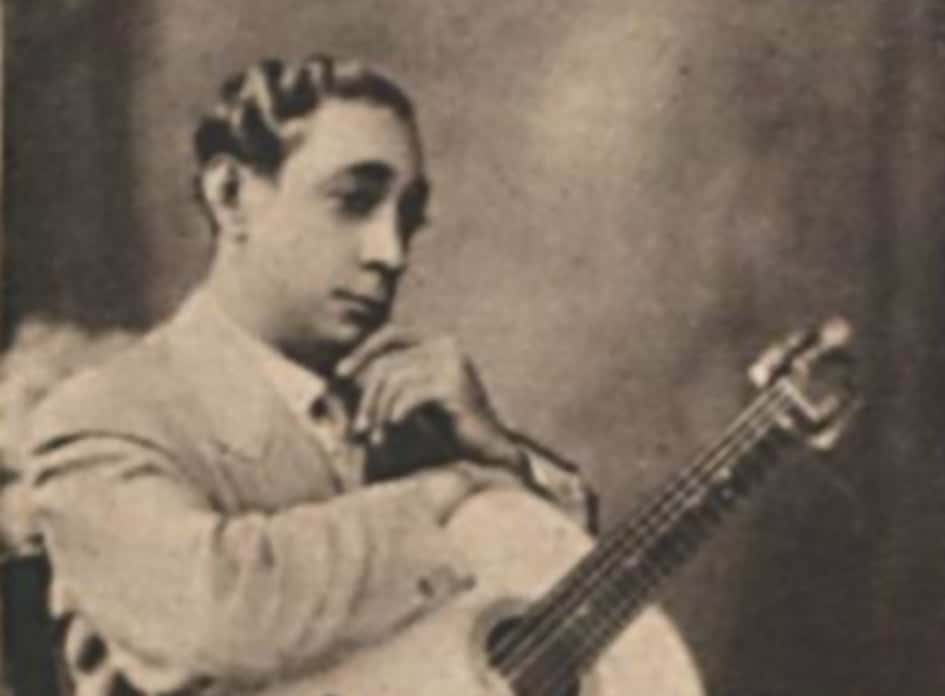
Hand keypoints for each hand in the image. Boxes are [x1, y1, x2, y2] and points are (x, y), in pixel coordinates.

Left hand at [335, 326, 523, 469]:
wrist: (487, 450)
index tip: (339, 374)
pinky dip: (395, 414)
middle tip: (358, 429)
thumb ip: (391, 379)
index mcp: (438, 342)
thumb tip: (341, 372)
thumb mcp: (414, 396)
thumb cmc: (449, 425)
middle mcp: (446, 345)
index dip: (363, 351)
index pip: (390, 334)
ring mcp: (452, 363)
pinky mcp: (453, 385)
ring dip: (378, 413)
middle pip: (387, 363)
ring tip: (375, 438)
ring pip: (393, 381)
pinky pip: (408, 396)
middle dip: (367, 398)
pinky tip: (394, 429)